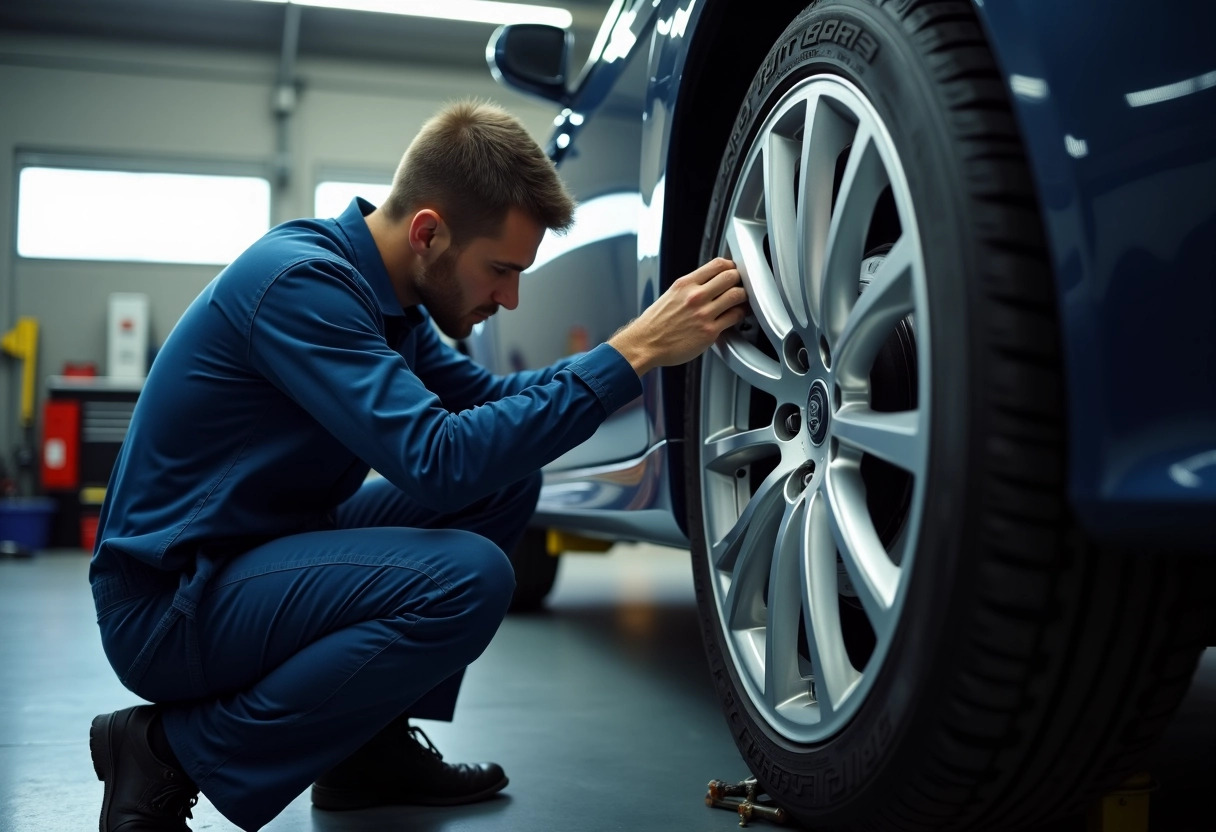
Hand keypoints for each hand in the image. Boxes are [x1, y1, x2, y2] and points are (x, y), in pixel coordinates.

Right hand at [608, 257, 747, 375]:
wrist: (645, 344)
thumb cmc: (656, 323)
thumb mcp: (671, 295)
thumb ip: (691, 287)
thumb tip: (710, 282)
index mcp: (685, 284)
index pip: (717, 264)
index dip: (731, 265)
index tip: (733, 270)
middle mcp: (695, 296)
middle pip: (731, 276)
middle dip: (740, 280)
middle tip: (740, 286)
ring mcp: (703, 314)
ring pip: (737, 295)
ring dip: (743, 297)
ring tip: (742, 301)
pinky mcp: (709, 332)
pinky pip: (734, 317)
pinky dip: (740, 315)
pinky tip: (737, 316)